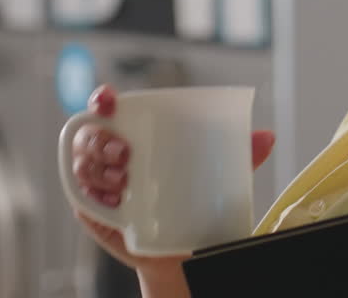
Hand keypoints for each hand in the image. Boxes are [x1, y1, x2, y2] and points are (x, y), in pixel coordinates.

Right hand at [72, 83, 276, 270]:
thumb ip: (238, 153)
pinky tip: (113, 202)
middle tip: (126, 156)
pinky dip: (93, 196)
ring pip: (81, 162)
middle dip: (101, 140)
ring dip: (97, 169)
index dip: (102, 98)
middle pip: (89, 132)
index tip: (110, 101)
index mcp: (135, 131)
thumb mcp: (213, 174)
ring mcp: (97, 178)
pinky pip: (79, 194)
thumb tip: (268, 137)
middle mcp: (110, 151)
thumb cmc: (192, 199)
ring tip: (124, 182)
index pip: (107, 104)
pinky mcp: (91, 206)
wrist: (179, 248)